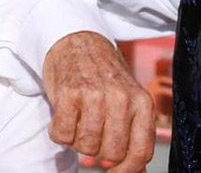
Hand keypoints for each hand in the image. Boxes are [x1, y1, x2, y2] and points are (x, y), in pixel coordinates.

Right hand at [43, 32, 154, 171]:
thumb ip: (134, 133)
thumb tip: (137, 171)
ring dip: (77, 139)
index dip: (126, 170)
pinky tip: (65, 114)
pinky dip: (59, 131)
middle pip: (110, 154)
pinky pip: (62, 135)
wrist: (77, 42)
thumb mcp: (129, 99)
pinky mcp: (68, 94)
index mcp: (141, 102)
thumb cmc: (103, 77)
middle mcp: (121, 98)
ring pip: (85, 146)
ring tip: (79, 118)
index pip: (141, 152)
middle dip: (98, 151)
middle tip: (93, 131)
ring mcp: (94, 95)